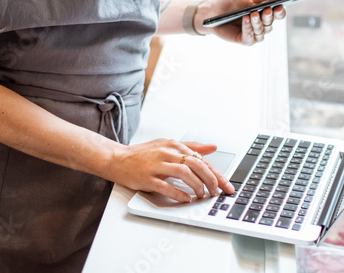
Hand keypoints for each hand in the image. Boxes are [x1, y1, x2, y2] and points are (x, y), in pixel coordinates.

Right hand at [107, 139, 232, 202]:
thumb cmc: (143, 154)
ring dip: (197, 187)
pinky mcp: (147, 177)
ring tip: (201, 195)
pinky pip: (166, 186)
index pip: (201, 159)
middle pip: (196, 165)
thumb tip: (212, 147)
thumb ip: (190, 147)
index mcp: (173, 145)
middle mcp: (166, 152)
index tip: (226, 185)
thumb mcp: (167, 145)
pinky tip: (185, 199)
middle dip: (211, 181)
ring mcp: (156, 165)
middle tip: (216, 192)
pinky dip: (179, 194)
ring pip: (184, 174)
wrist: (117, 159)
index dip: (216, 174)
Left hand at [195, 0, 286, 44]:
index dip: (280, 11)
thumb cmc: (230, 2)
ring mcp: (253, 33)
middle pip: (271, 23)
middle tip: (266, 10)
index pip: (278, 14)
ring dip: (258, 23)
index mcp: (264, 12)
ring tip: (253, 14)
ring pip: (262, 31)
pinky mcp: (244, 39)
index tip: (279, 6)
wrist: (212, 11)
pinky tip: (245, 19)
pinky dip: (248, 28)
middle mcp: (261, 24)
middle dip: (269, 16)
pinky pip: (250, 37)